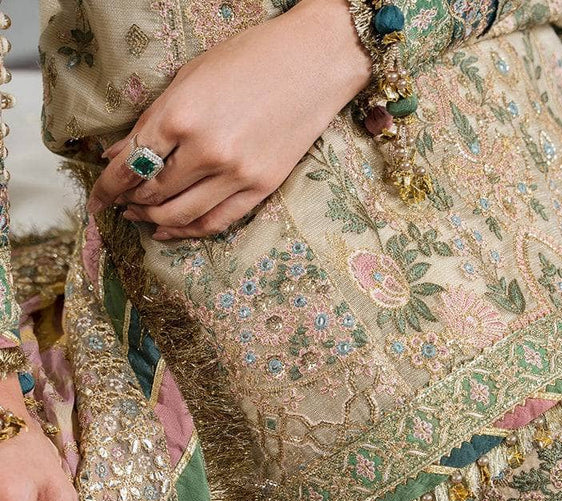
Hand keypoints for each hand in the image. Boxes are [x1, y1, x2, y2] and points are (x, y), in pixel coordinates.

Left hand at [87, 0, 371, 239]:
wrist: (314, 62)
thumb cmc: (250, 59)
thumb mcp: (190, 77)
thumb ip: (153, 120)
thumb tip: (119, 153)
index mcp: (182, 115)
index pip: (131, 163)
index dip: (108, 186)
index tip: (97, 198)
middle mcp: (206, 150)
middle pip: (153, 192)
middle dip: (129, 201)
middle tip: (119, 204)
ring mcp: (236, 174)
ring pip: (181, 214)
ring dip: (154, 219)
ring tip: (141, 217)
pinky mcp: (260, 187)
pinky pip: (216, 221)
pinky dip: (189, 230)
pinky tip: (170, 229)